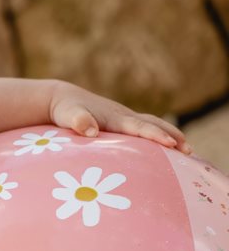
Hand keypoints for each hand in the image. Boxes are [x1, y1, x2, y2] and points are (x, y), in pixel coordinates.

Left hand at [48, 80, 191, 153]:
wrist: (62, 99)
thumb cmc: (65, 111)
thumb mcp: (69, 116)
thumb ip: (78, 121)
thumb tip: (90, 131)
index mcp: (115, 118)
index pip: (140, 127)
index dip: (155, 136)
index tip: (171, 144)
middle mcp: (123, 116)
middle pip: (154, 124)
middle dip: (172, 136)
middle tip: (189, 151)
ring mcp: (123, 118)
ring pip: (152, 125)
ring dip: (170, 134)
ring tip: (186, 149)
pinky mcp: (120, 122)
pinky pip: (144, 128)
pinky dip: (158, 134)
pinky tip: (164, 146)